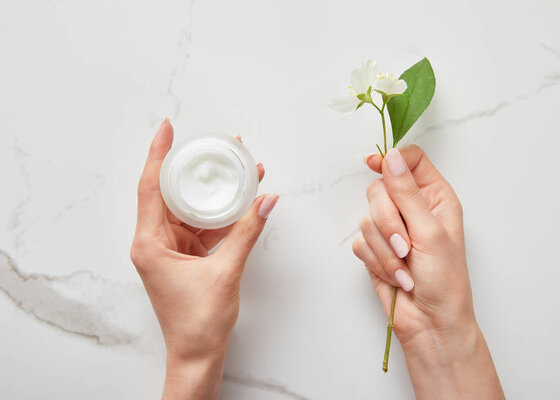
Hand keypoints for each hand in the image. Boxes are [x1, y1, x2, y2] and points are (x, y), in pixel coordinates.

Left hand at [130, 118, 278, 399]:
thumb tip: (265, 201)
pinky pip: (202, 226)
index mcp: (150, 243)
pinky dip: (220, 215)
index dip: (159, 154)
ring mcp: (171, 249)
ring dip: (213, 192)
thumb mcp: (226, 271)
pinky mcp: (186, 257)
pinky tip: (241, 202)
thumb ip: (247, 232)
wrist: (198, 355)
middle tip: (215, 144)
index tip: (167, 128)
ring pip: (190, 209)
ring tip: (238, 168)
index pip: (152, 188)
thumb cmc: (198, 322)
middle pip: (172, 193)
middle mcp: (155, 242)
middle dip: (195, 168)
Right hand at [353, 145, 502, 398]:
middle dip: (388, 222)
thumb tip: (392, 157)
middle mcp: (412, 209)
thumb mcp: (430, 232)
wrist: (430, 322)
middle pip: (380, 189)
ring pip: (367, 218)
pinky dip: (375, 260)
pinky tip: (394, 275)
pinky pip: (360, 241)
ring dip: (384, 248)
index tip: (374, 165)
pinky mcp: (375, 249)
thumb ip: (407, 193)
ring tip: (404, 267)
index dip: (391, 160)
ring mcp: (392, 229)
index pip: (410, 161)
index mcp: (434, 197)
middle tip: (405, 245)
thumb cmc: (445, 280)